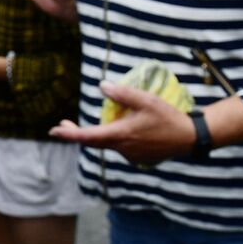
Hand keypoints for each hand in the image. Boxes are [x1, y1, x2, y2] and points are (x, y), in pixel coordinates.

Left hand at [49, 81, 195, 164]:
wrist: (189, 138)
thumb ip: (123, 93)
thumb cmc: (168, 117)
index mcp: (120, 135)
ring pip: (107, 144)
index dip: (69, 134)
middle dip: (77, 133)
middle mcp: (121, 148)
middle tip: (63, 125)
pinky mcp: (137, 158)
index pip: (88, 136)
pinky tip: (126, 129)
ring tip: (104, 121)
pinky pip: (120, 147)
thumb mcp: (146, 100)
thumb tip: (102, 86)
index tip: (53, 131)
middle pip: (93, 141)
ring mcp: (129, 155)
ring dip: (99, 134)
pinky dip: (115, 138)